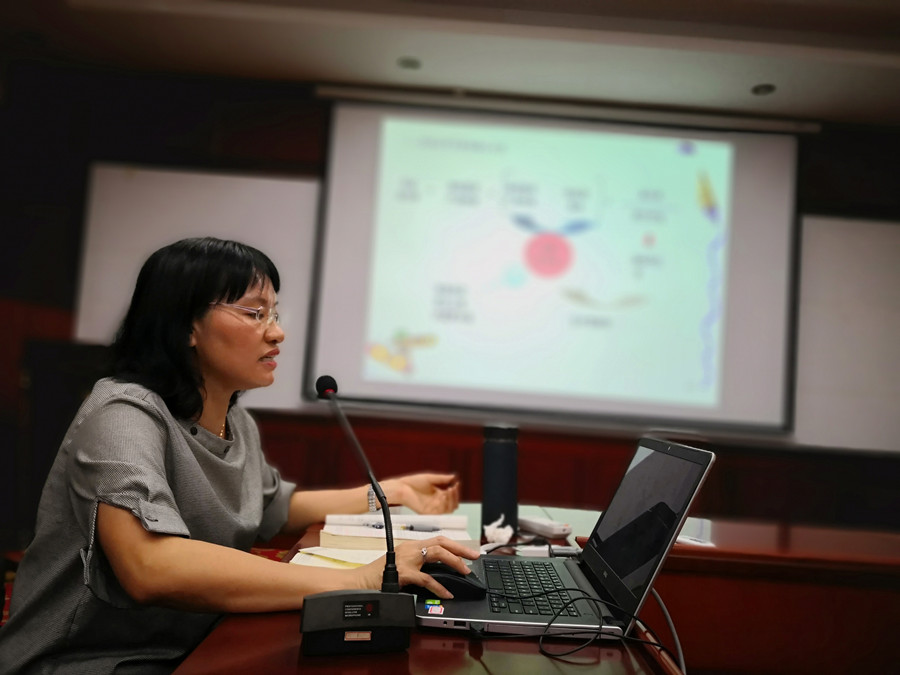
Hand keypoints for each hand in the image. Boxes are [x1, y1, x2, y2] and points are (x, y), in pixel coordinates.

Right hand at [357, 537, 479, 598]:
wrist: (359, 583)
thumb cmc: (378, 575)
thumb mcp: (401, 565)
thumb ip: (418, 565)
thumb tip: (439, 572)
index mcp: (410, 545)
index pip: (438, 540)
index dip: (456, 545)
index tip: (469, 551)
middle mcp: (410, 548)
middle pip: (441, 542)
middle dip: (461, 549)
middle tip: (474, 557)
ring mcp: (406, 559)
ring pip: (436, 554)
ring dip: (454, 562)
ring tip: (464, 572)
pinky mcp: (403, 573)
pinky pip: (426, 579)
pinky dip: (439, 586)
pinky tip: (447, 593)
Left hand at [382, 473, 459, 513]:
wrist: (401, 487)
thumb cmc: (413, 482)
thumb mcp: (430, 478)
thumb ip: (442, 479)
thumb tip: (453, 476)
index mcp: (437, 495)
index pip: (451, 497)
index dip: (455, 492)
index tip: (456, 484)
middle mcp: (436, 503)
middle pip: (452, 505)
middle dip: (455, 497)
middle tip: (453, 488)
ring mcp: (432, 508)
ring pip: (448, 510)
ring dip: (451, 501)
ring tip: (448, 491)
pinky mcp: (427, 512)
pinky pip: (440, 513)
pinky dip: (444, 505)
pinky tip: (443, 496)